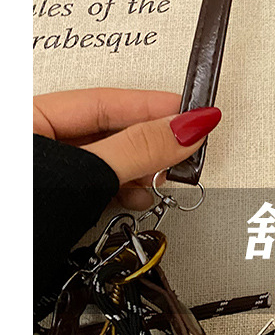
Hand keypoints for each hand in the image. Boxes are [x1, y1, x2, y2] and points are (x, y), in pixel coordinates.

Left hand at [33, 88, 220, 209]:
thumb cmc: (9, 234)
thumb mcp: (80, 179)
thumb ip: (136, 149)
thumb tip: (186, 126)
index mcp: (28, 119)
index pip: (107, 101)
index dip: (156, 106)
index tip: (196, 113)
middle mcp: (32, 143)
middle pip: (107, 128)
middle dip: (150, 140)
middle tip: (187, 147)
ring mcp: (40, 176)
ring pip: (103, 159)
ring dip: (138, 169)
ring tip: (162, 177)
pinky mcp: (47, 203)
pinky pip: (93, 184)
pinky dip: (120, 189)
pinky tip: (135, 195)